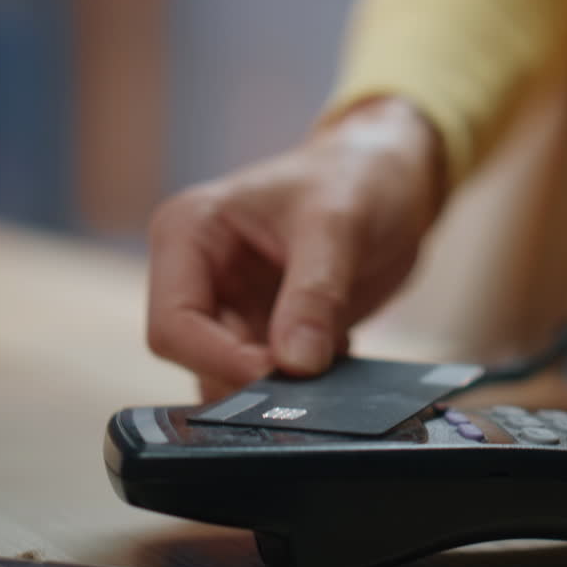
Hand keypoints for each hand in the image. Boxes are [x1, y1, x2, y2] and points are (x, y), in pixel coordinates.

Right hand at [146, 97, 441, 400]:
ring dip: (277, 388)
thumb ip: (314, 294)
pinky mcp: (266, 329)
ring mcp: (231, 306)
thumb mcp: (338, 226)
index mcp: (188, 234)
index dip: (221, 361)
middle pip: (197, 357)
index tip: (281, 374)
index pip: (173, 325)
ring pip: (230, 376)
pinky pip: (268, 379)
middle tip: (311, 387)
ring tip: (328, 372)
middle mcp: (198, 275)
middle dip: (251, 378)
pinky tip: (338, 364)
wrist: (393, 181)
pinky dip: (301, 386)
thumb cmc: (357, 178)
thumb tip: (295, 364)